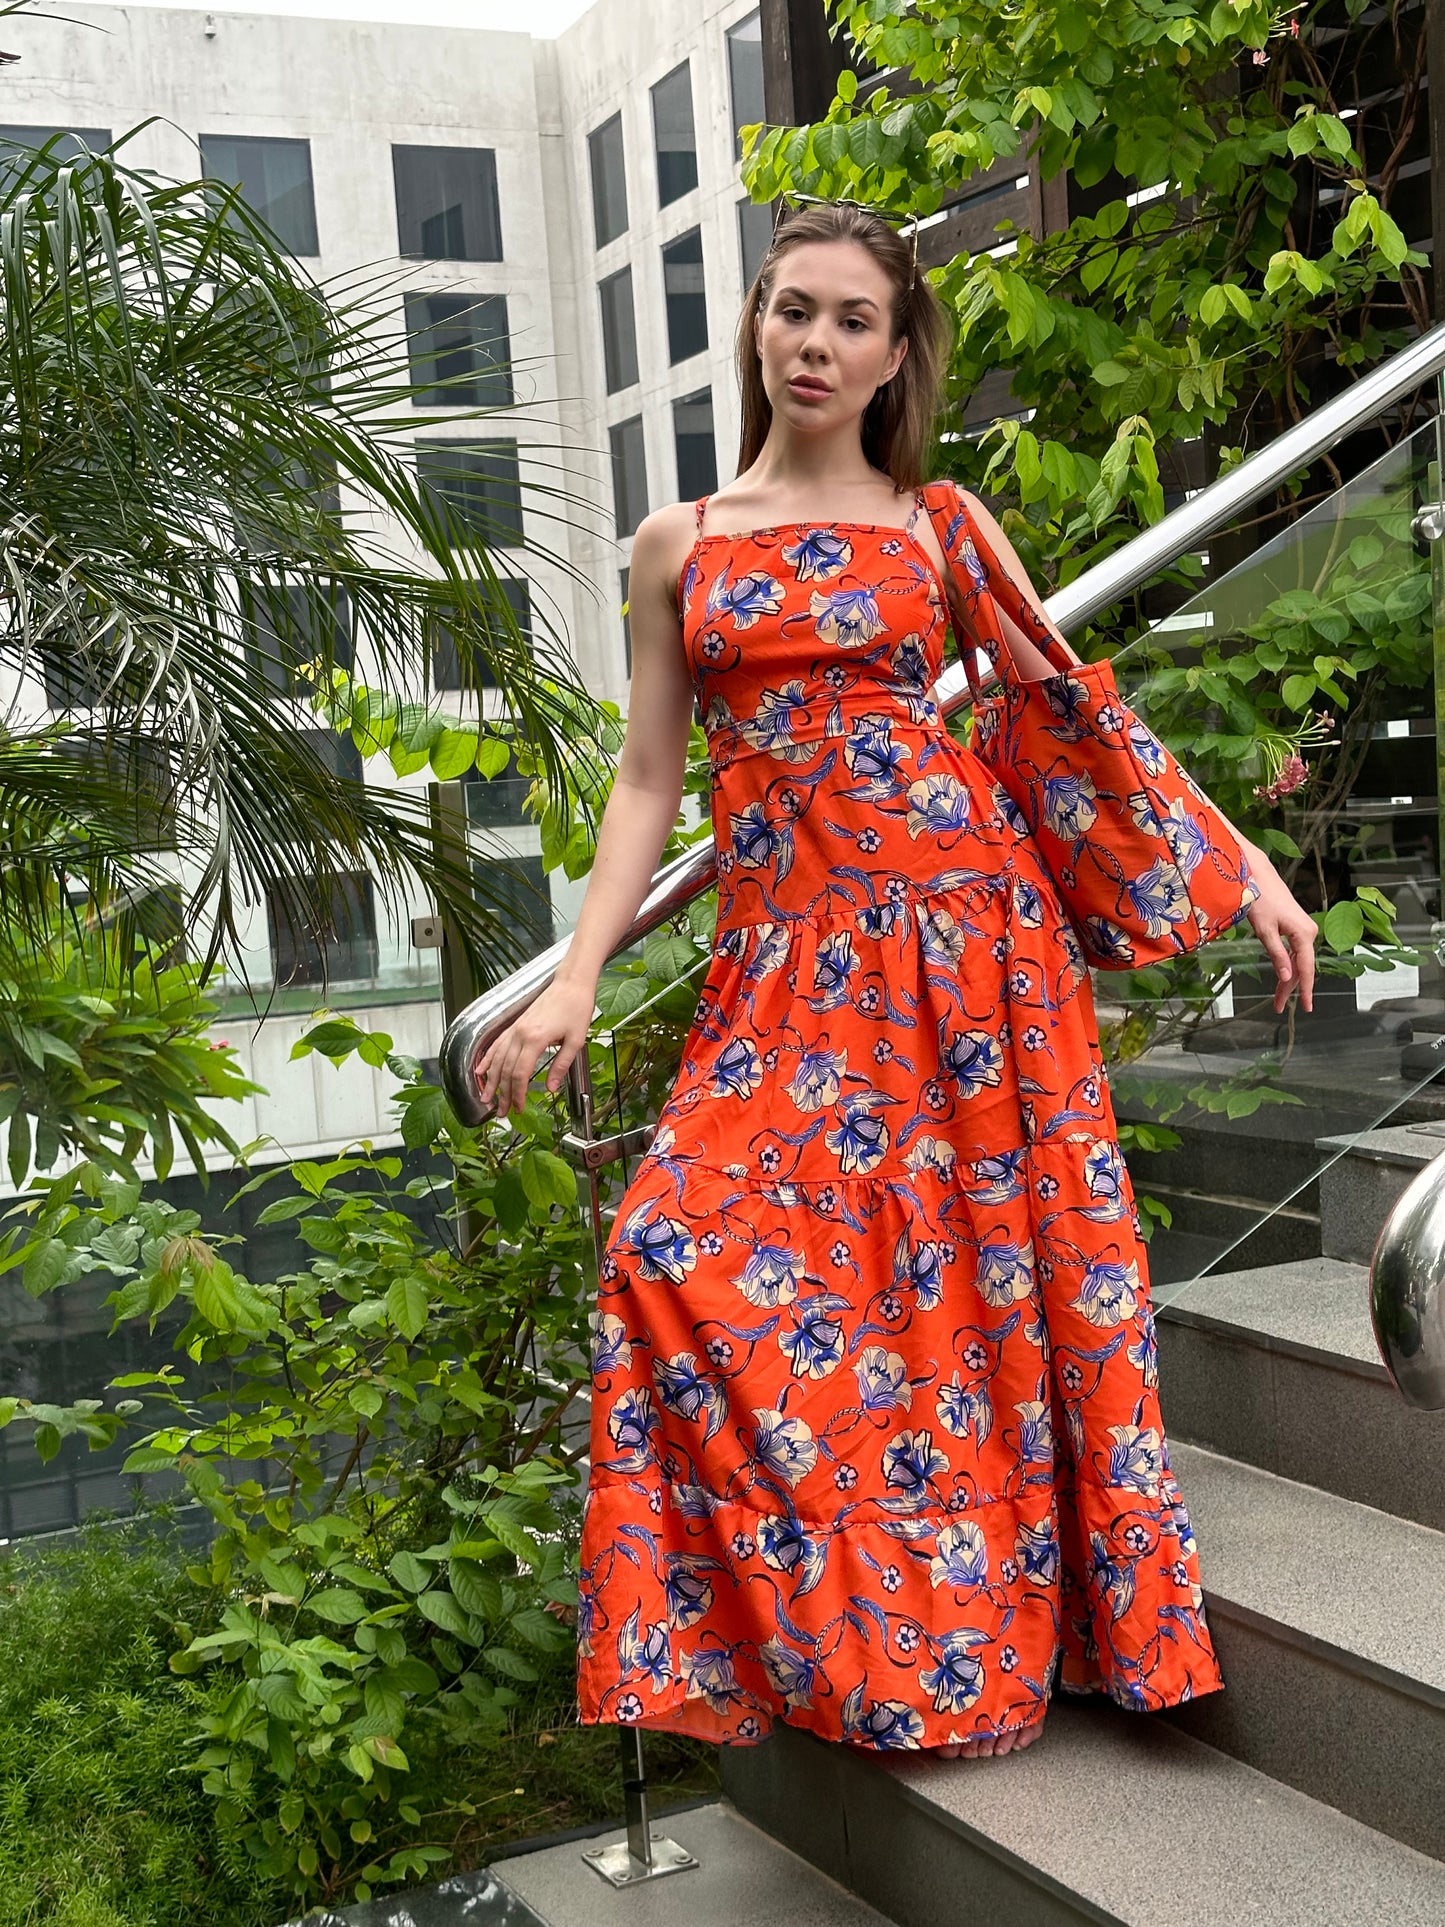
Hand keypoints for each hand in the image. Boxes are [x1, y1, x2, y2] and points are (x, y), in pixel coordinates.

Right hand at [475, 976, 597, 1120]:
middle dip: (502, 1093)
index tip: (518, 1108)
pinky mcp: (515, 1024)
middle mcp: (520, 1034)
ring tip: (486, 1097)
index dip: (517, 1094)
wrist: (571, 984)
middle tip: (501, 1112)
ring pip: (497, 1058)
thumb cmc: (576, 1008)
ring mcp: (515, 1029)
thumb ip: (561, 1065)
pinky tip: (480, 1069)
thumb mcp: (576, 1040)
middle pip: (506, 1070)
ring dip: (491, 1080)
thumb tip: (550, 1088)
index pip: (520, 1074)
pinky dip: (487, 1058)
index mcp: (535, 1039)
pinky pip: (496, 1044)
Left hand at [1242, 846, 1316, 1014]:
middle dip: (1290, 988)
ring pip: (1298, 960)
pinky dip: (1287, 964)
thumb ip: (1276, 955)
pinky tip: (1282, 976)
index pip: (1306, 968)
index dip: (1304, 989)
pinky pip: (1295, 951)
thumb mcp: (1264, 931)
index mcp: (1304, 934)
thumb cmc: (1259, 899)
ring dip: (1287, 978)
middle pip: (1302, 966)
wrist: (1258, 875)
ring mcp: (1304, 929)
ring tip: (1277, 998)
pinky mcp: (1296, 926)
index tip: (1305, 1007)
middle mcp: (1309, 932)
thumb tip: (1286, 977)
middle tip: (1277, 1007)